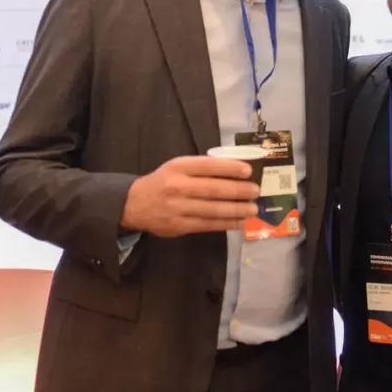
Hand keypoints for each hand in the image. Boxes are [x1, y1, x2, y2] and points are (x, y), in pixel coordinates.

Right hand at [120, 156, 260, 236]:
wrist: (134, 204)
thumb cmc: (163, 181)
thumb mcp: (177, 167)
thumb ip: (201, 168)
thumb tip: (236, 169)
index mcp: (178, 167)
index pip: (208, 166)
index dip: (229, 168)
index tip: (248, 170)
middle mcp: (178, 187)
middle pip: (213, 189)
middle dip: (238, 191)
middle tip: (256, 191)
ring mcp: (178, 208)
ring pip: (213, 210)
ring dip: (236, 210)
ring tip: (252, 209)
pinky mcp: (179, 226)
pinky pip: (208, 225)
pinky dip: (226, 223)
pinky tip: (239, 221)